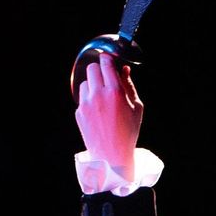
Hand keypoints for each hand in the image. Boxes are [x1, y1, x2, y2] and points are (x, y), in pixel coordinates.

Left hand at [74, 51, 142, 182]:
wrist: (112, 156)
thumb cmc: (128, 132)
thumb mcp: (136, 108)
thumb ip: (129, 85)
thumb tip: (124, 69)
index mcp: (115, 92)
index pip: (106, 63)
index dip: (107, 59)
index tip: (109, 59)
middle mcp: (98, 95)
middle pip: (92, 68)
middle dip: (99, 71)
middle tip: (105, 79)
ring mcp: (86, 104)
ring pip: (85, 83)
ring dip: (93, 86)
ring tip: (102, 99)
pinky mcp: (79, 113)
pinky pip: (82, 98)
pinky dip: (89, 100)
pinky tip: (98, 112)